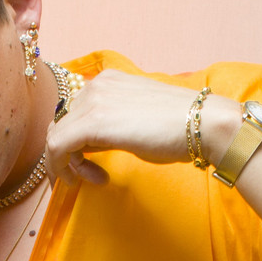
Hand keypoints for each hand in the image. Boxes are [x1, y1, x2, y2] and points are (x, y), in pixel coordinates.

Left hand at [46, 69, 237, 185]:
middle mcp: (95, 84)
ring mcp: (92, 100)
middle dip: (69, 155)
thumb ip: (108, 126)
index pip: (72, 113)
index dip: (74, 143)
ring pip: (56, 136)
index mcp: (106, 81)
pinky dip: (62, 167)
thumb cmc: (178, 128)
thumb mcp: (134, 121)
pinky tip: (86, 179)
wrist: (205, 125)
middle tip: (89, 175)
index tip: (89, 165)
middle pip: (61, 124)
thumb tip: (87, 145)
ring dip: (68, 164)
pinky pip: (57, 146)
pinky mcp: (93, 121)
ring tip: (93, 179)